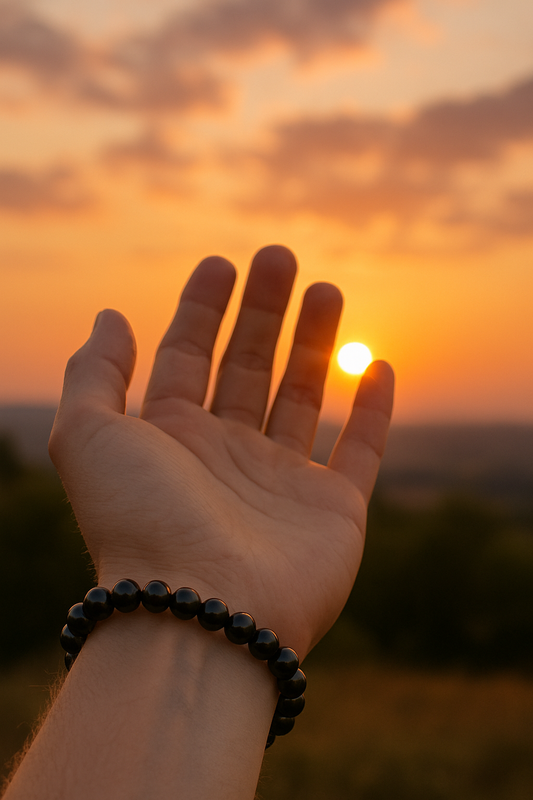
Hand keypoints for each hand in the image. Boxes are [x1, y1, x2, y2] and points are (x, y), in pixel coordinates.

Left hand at [49, 245, 393, 657]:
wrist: (200, 614)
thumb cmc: (140, 523)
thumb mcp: (88, 437)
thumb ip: (94, 373)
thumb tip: (111, 317)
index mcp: (171, 439)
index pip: (188, 357)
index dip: (202, 309)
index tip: (222, 263)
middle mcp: (224, 457)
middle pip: (248, 367)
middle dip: (263, 312)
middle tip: (279, 256)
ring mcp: (280, 484)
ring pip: (303, 396)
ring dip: (315, 342)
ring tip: (326, 287)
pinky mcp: (333, 512)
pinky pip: (360, 452)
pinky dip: (373, 411)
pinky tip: (377, 365)